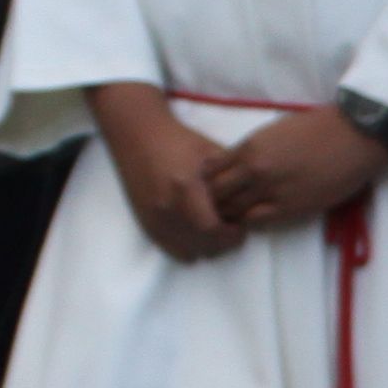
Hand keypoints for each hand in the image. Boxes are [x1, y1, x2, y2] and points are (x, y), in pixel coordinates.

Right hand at [85, 82, 243, 262]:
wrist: (138, 135)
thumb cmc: (178, 140)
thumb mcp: (211, 153)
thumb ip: (231, 181)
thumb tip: (250, 206)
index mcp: (185, 187)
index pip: (214, 229)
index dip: (233, 234)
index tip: (241, 225)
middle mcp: (167, 207)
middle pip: (203, 245)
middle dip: (223, 242)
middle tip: (232, 229)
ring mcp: (153, 216)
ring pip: (188, 252)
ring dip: (205, 246)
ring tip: (213, 230)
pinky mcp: (144, 221)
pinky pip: (171, 249)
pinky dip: (187, 247)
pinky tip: (194, 231)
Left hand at [210, 104, 387, 233]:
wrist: (351, 135)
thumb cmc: (315, 128)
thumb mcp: (272, 131)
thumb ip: (250, 149)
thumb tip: (232, 163)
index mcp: (248, 147)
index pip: (209, 170)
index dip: (203, 181)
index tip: (203, 187)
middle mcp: (253, 169)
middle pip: (215, 193)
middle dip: (209, 201)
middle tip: (208, 209)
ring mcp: (271, 189)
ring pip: (233, 210)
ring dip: (227, 215)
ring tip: (225, 219)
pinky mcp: (290, 207)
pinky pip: (257, 220)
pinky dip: (248, 222)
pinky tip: (248, 222)